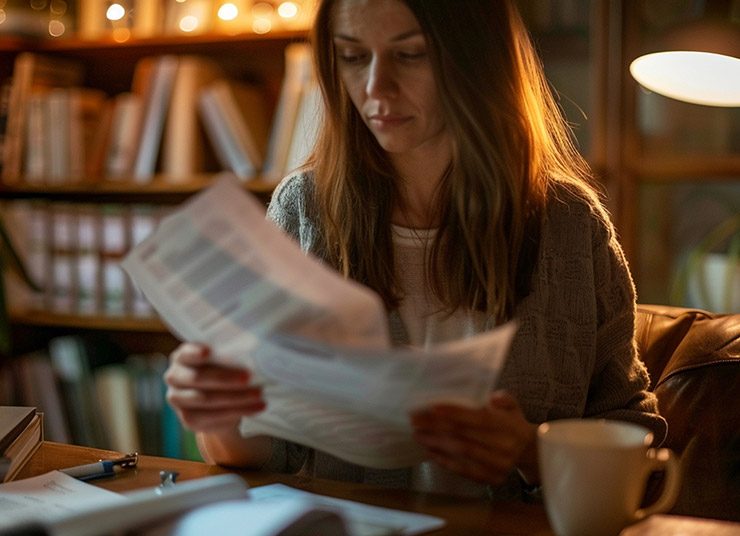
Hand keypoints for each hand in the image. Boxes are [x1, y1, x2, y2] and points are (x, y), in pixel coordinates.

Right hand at [164, 343, 265, 432]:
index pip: (186, 353)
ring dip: (236, 397)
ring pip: (207, 399)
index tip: (209, 351)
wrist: (221, 401)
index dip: (196, 352)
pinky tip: (256, 407)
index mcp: (182, 356)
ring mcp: (178, 400)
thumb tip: (252, 354)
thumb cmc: (225, 370)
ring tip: (259, 394)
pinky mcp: (188, 419)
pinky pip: (213, 417)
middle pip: (198, 377)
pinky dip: (238, 411)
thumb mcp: (226, 360)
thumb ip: (231, 355)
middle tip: (249, 377)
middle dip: (225, 378)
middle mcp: (174, 377)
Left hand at [410, 390, 537, 485]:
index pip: (478, 419)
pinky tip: (430, 450)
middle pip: (465, 436)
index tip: (432, 407)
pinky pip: (464, 470)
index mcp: (508, 425)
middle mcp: (504, 446)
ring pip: (461, 453)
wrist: (528, 451)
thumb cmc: (512, 423)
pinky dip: (445, 461)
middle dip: (437, 427)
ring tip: (418, 433)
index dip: (454, 413)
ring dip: (436, 443)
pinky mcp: (491, 478)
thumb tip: (494, 398)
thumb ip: (504, 398)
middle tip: (416, 419)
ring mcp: (497, 465)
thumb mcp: (513, 406)